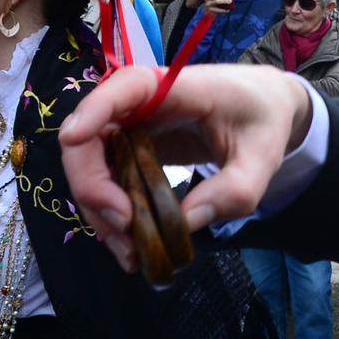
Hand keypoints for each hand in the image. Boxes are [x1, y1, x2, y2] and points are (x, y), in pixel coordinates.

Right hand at [60, 65, 311, 273]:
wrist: (264, 109)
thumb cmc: (263, 118)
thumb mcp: (264, 155)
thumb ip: (235, 189)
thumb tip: (186, 223)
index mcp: (176, 87)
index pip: (126, 85)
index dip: (94, 108)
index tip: (73, 139)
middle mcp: (142, 103)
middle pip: (89, 133)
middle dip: (92, 183)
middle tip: (124, 226)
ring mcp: (131, 127)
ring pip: (90, 164)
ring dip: (99, 210)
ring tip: (130, 253)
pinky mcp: (130, 150)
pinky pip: (106, 181)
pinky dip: (111, 214)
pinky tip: (131, 245)